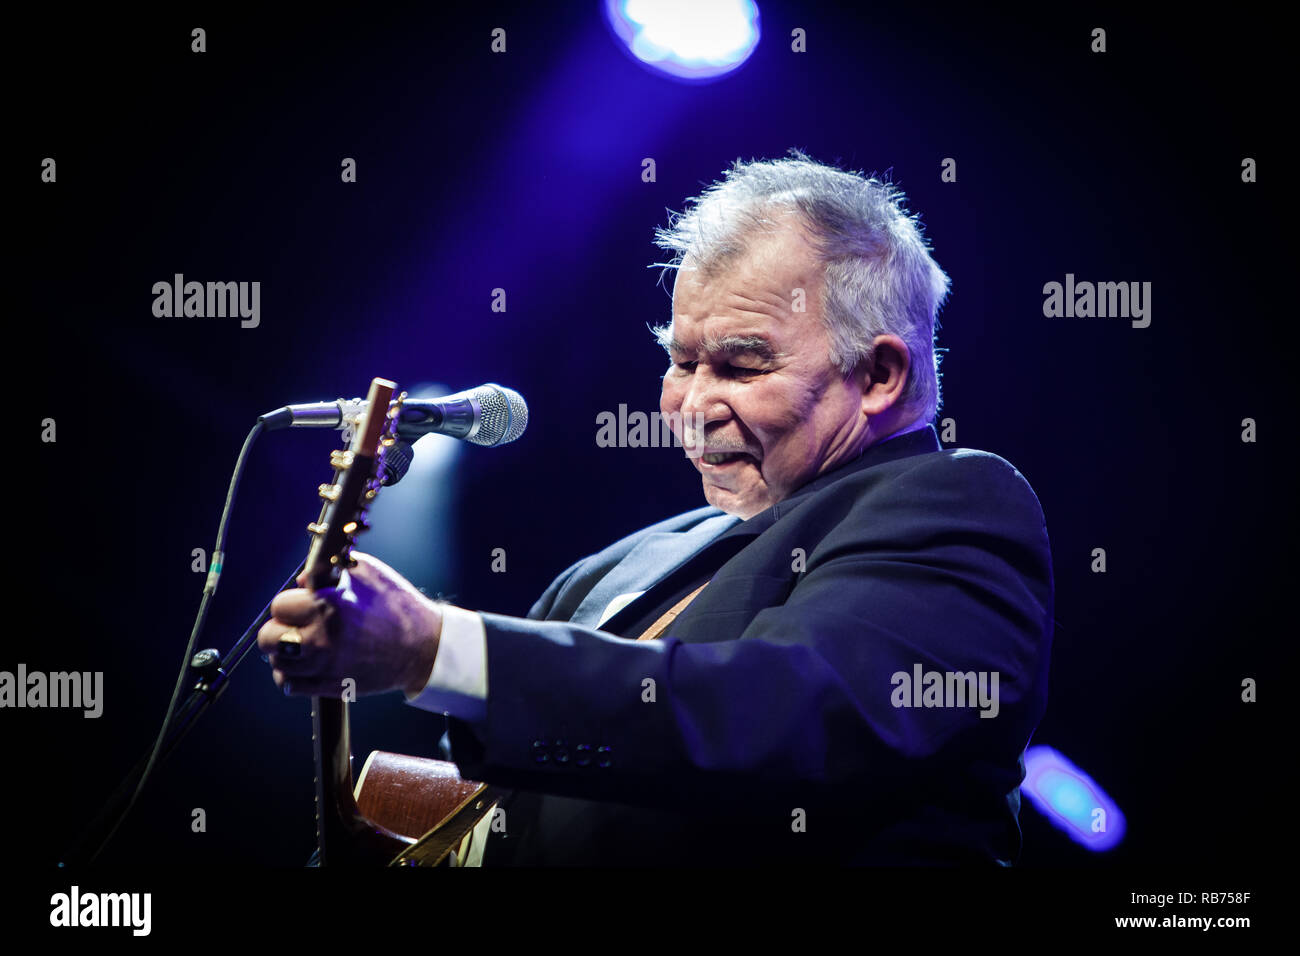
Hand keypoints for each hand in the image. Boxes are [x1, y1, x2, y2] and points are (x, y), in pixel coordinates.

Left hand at [257, 551, 441, 698]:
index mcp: (329, 606)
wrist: (423, 646)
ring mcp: (325, 665)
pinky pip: (290, 686)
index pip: (280, 605)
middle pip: (268, 638)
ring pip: (277, 664)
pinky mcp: (331, 686)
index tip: (301, 603)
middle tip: (293, 625)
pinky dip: (290, 677)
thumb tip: (300, 581)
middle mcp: (322, 638)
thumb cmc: (398, 606)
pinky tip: (303, 666)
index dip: (290, 602)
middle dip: (278, 627)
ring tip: (299, 646)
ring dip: (283, 653)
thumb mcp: (368, 572)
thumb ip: (329, 570)